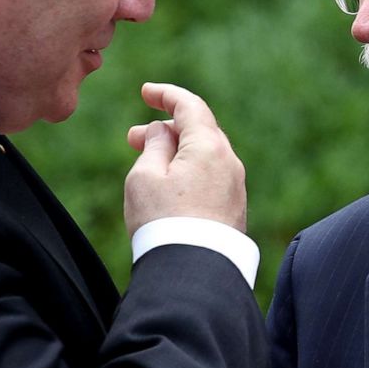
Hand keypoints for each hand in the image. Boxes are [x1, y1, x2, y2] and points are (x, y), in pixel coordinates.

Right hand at [125, 83, 246, 236]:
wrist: (194, 275)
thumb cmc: (163, 222)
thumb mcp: (144, 177)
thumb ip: (153, 145)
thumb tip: (163, 132)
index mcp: (209, 146)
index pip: (190, 105)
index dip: (166, 94)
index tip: (146, 92)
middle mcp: (229, 162)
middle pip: (199, 130)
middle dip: (166, 129)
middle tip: (133, 139)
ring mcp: (235, 187)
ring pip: (204, 155)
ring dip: (176, 153)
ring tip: (146, 164)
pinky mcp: (233, 209)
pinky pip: (210, 177)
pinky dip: (189, 171)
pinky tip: (168, 186)